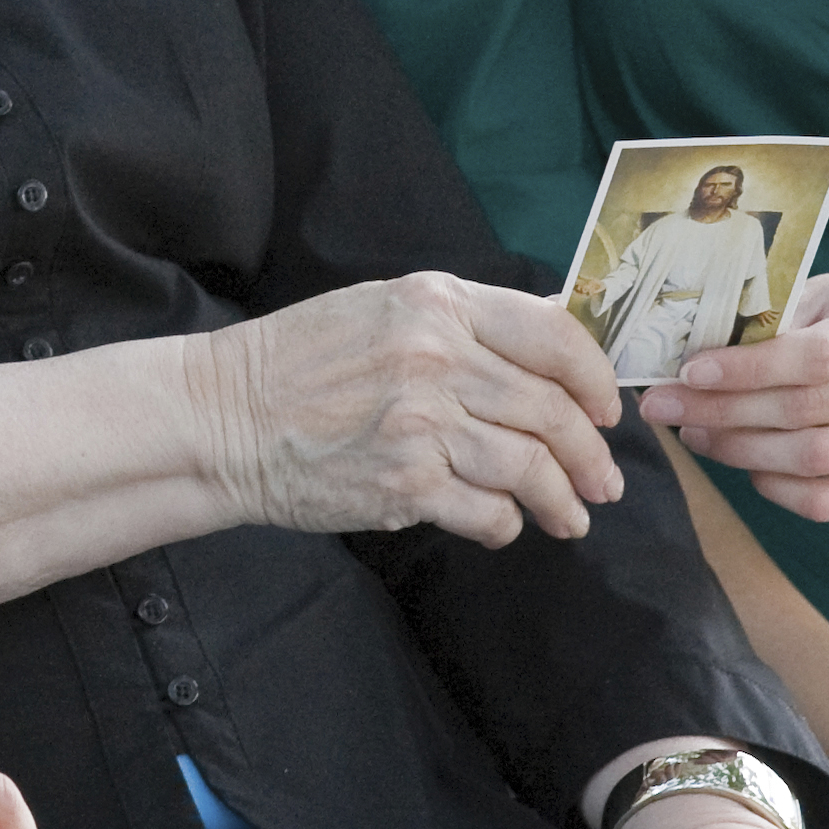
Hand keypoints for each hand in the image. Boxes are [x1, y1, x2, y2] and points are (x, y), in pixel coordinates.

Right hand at [187, 273, 629, 545]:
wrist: (223, 418)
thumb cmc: (300, 362)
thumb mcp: (384, 310)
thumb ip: (466, 321)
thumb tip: (550, 337)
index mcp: (437, 303)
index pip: (552, 333)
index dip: (595, 379)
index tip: (605, 411)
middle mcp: (436, 357)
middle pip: (551, 410)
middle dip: (591, 456)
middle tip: (606, 482)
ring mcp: (421, 424)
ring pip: (530, 467)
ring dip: (563, 500)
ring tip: (572, 516)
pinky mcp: (404, 485)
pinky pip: (488, 512)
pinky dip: (508, 525)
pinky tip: (505, 525)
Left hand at [637, 271, 828, 520]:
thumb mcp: (819, 300)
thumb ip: (766, 323)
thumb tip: (681, 359)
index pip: (816, 357)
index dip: (746, 370)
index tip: (687, 373)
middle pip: (806, 411)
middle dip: (722, 411)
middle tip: (662, 408)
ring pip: (812, 460)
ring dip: (738, 450)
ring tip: (694, 433)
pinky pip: (826, 503)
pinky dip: (774, 488)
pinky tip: (743, 465)